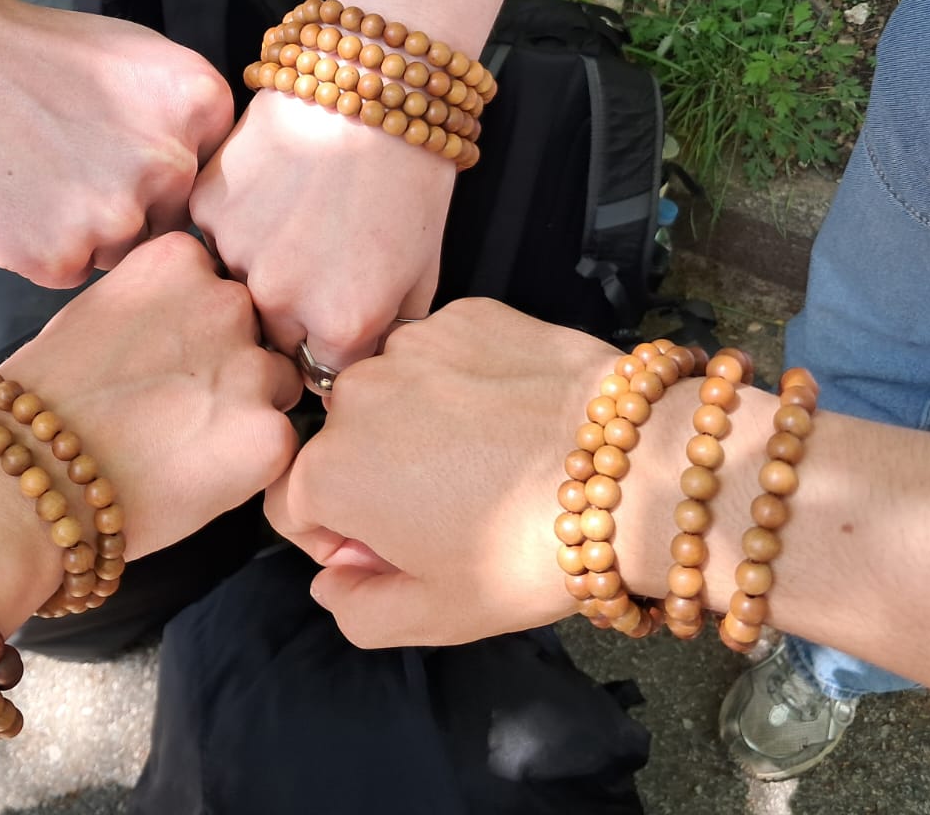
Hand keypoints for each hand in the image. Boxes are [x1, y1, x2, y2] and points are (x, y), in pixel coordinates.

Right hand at [0, 0, 233, 287]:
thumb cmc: (33, 52)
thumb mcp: (138, 56)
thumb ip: (187, 116)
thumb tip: (211, 174)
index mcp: (201, 105)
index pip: (210, 170)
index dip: (164, 165)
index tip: (122, 144)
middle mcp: (172, 164)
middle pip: (172, 216)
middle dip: (130, 201)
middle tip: (72, 160)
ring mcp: (118, 216)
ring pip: (123, 250)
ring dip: (89, 230)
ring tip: (39, 175)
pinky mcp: (60, 258)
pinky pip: (71, 270)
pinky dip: (43, 246)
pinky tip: (14, 198)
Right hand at [0, 232, 302, 558]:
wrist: (23, 477)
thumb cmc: (45, 401)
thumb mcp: (100, 311)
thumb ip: (161, 302)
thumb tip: (197, 321)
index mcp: (180, 259)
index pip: (224, 281)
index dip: (202, 326)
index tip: (171, 357)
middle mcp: (225, 300)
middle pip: (260, 327)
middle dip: (233, 361)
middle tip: (178, 407)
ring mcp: (250, 367)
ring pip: (278, 383)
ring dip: (250, 409)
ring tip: (185, 443)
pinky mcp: (268, 435)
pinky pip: (282, 443)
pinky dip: (251, 462)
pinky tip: (197, 474)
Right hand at [190, 89, 454, 373]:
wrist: (371, 86)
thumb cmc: (411, 175)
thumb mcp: (424, 268)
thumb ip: (389, 331)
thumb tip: (360, 365)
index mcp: (340, 325)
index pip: (321, 373)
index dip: (333, 344)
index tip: (340, 312)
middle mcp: (280, 301)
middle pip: (274, 333)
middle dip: (294, 308)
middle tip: (322, 251)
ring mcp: (235, 254)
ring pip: (239, 283)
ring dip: (261, 262)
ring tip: (300, 210)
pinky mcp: (206, 208)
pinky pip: (215, 235)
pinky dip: (237, 218)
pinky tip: (272, 184)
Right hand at [266, 298, 675, 647]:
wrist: (635, 471)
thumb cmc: (529, 550)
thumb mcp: (436, 616)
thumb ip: (356, 609)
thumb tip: (331, 579)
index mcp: (330, 472)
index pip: (294, 506)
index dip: (341, 539)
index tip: (400, 548)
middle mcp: (355, 395)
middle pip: (344, 443)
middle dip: (381, 475)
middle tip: (456, 507)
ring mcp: (412, 344)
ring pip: (394, 391)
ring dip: (420, 421)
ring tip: (492, 456)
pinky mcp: (467, 313)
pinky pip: (443, 352)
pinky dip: (466, 379)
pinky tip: (514, 413)